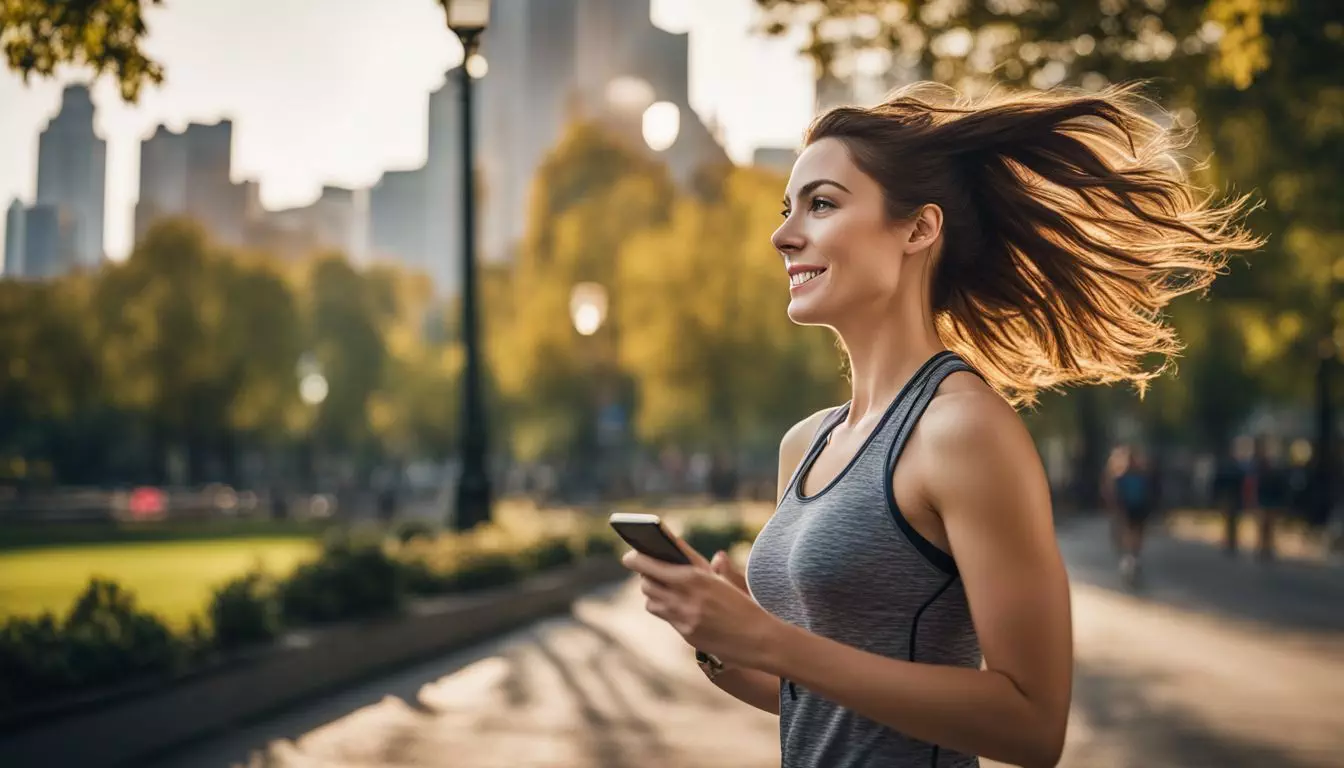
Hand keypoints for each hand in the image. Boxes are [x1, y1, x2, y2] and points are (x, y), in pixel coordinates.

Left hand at [621, 536, 780, 669]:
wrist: (759, 639)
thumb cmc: (744, 605)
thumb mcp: (724, 581)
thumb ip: (702, 565)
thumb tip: (685, 548)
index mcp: (695, 577)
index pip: (653, 564)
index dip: (636, 559)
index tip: (628, 555)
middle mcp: (686, 596)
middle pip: (647, 582)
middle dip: (645, 576)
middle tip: (645, 570)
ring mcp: (684, 617)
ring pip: (652, 601)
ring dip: (653, 593)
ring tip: (659, 587)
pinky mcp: (686, 633)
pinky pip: (666, 617)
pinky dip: (666, 609)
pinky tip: (674, 605)